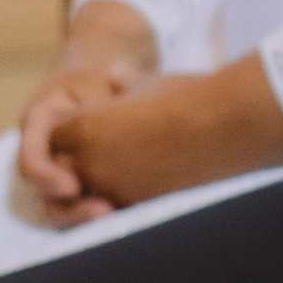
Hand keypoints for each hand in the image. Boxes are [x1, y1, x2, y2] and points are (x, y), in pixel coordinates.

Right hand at [17, 1, 158, 214]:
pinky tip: (125, 214)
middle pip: (45, 191)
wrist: (104, 67)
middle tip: (104, 212)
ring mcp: (59, 168)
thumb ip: (96, 103)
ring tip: (115, 215)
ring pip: (61, 203)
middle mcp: (43, 150)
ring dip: (85, 216)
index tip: (74, 187)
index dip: (48, 177)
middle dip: (70, 209)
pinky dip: (98, 209)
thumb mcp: (96, 80)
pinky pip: (81, 202)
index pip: (31, 159)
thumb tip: (106, 115)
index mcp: (38, 123)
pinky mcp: (79, 179)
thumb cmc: (100, 73)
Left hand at [43, 63, 282, 217]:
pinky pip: (118, 207)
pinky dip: (124, 200)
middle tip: (109, 154)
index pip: (55, 139)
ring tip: (130, 171)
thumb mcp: (149, 83)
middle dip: (78, 167)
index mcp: (85, 127)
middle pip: (64, 173)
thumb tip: (117, 74)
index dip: (73, 135)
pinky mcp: (139, 207)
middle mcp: (90, 163)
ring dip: (99, 188)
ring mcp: (113, 189)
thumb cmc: (189, 97)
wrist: (227, 123)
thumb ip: (126, 83)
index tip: (97, 130)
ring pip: (87, 196)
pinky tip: (148, 184)